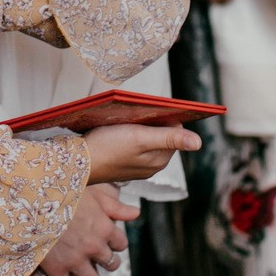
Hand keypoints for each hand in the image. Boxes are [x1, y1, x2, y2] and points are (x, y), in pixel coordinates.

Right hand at [19, 185, 136, 275]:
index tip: (108, 242)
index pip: (121, 243)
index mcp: (105, 228)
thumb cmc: (64, 193)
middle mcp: (94, 247)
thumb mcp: (94, 195)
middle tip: (97, 259)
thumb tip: (136, 213)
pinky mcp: (57, 269)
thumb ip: (116, 206)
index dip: (115, 243)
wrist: (34, 201)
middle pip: (111, 264)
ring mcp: (76, 260)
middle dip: (106, 262)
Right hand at [83, 123, 199, 184]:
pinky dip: (127, 135)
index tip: (149, 109)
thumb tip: (199, 142)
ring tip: (123, 121)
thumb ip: (169, 138)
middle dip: (151, 121)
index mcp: (160, 160)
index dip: (164, 116)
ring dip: (138, 127)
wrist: (75, 163)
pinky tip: (115, 131)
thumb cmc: (107, 148)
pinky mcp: (122, 164)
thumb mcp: (140, 138)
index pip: (174, 130)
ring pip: (146, 138)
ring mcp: (136, 166)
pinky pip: (133, 145)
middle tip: (133, 114)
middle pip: (161, 134)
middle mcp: (151, 165)